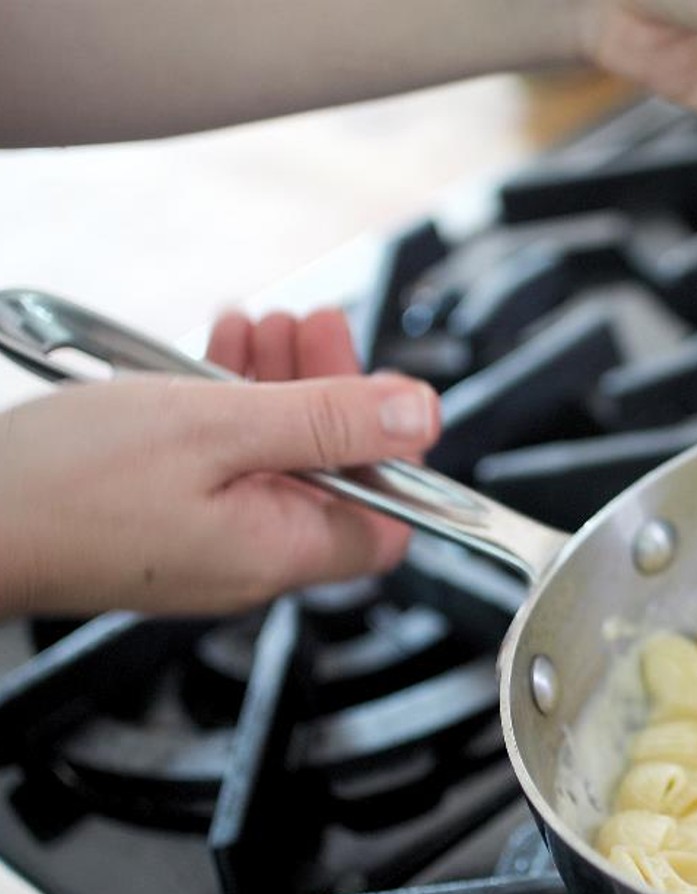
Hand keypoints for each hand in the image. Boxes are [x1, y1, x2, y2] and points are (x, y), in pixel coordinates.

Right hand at [0, 309, 439, 618]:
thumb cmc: (66, 482)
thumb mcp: (218, 426)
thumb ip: (328, 420)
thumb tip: (420, 413)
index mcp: (283, 549)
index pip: (389, 518)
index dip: (398, 452)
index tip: (384, 388)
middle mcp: (255, 556)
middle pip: (333, 473)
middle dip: (333, 393)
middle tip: (316, 324)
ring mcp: (210, 542)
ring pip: (276, 458)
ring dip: (280, 385)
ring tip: (266, 323)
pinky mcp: (169, 521)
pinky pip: (224, 462)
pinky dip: (230, 404)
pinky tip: (219, 349)